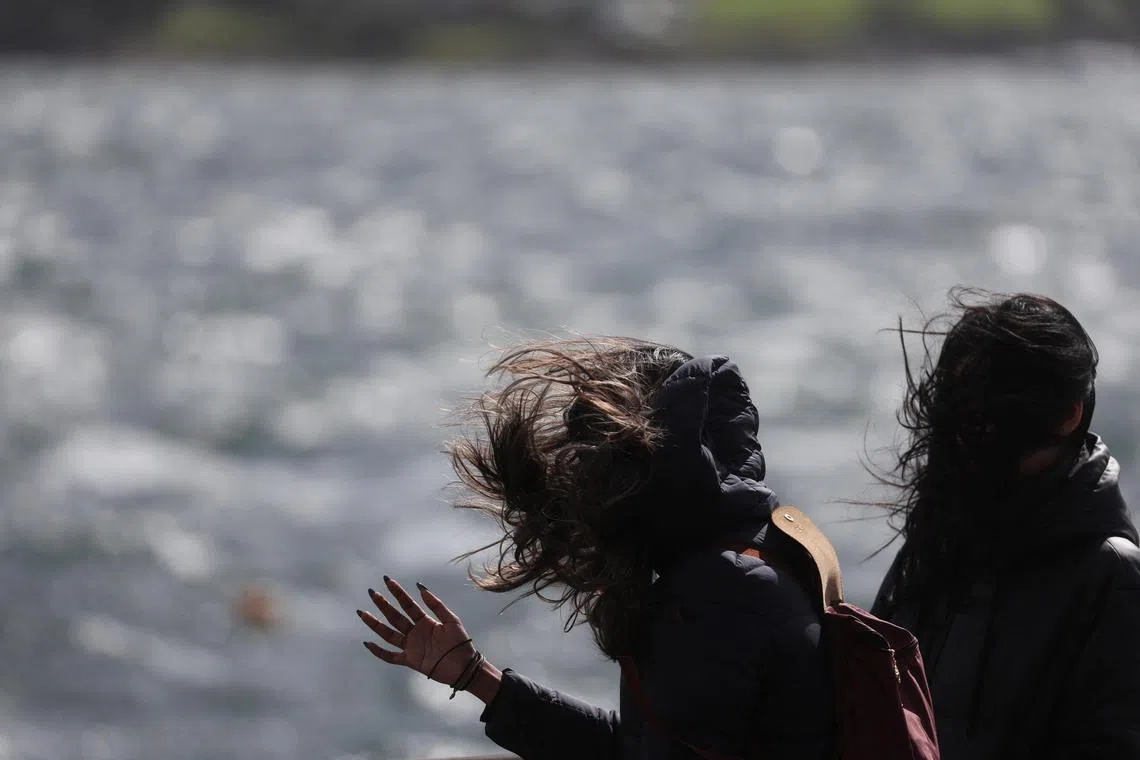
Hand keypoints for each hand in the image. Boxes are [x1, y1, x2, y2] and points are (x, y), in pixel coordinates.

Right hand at [357, 576, 476, 686]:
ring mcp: (411, 646)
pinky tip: (367, 643)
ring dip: (375, 624)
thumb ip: (436, 605)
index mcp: (425, 621)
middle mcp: (415, 632)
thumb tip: (420, 587)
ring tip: (363, 613)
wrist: (464, 667)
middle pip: (395, 616)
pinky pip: (390, 656)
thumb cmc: (461, 643)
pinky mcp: (410, 661)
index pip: (407, 604)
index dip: (397, 592)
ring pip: (388, 634)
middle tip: (372, 592)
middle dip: (383, 604)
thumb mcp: (451, 620)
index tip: (387, 580)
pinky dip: (378, 651)